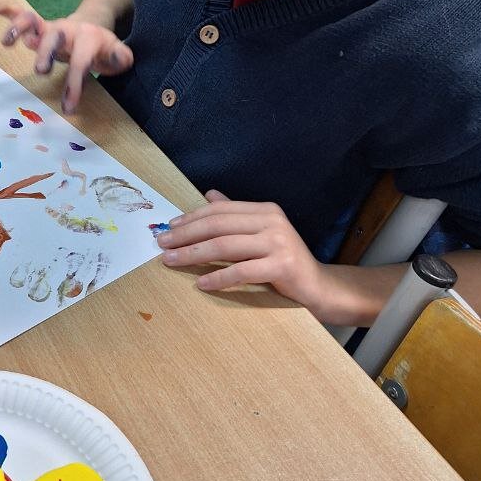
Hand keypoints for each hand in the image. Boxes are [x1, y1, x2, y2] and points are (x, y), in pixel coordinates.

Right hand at [0, 3, 132, 114]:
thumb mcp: (118, 56)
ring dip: (18, 28)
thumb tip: (114, 59)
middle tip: (40, 71)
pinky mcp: (37, 25)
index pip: (80, 61)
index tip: (68, 108)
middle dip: (46, 52)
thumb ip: (120, 58)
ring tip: (6, 42)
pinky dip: (4, 10)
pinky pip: (18, 12)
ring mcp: (49, 26)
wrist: (93, 30)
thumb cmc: (102, 50)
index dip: (74, 84)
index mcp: (88, 38)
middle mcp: (65, 30)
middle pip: (54, 37)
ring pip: (32, 19)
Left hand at [155, 189, 333, 315]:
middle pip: (218, 226)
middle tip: (162, 244)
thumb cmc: (283, 260)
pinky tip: (201, 283)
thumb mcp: (259, 232)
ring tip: (171, 261)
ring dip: (193, 254)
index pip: (220, 211)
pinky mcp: (282, 266)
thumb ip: (236, 215)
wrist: (318, 286)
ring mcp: (278, 243)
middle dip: (186, 235)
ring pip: (225, 246)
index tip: (169, 228)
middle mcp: (272, 221)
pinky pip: (241, 271)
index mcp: (264, 210)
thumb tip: (209, 194)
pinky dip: (218, 277)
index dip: (192, 218)